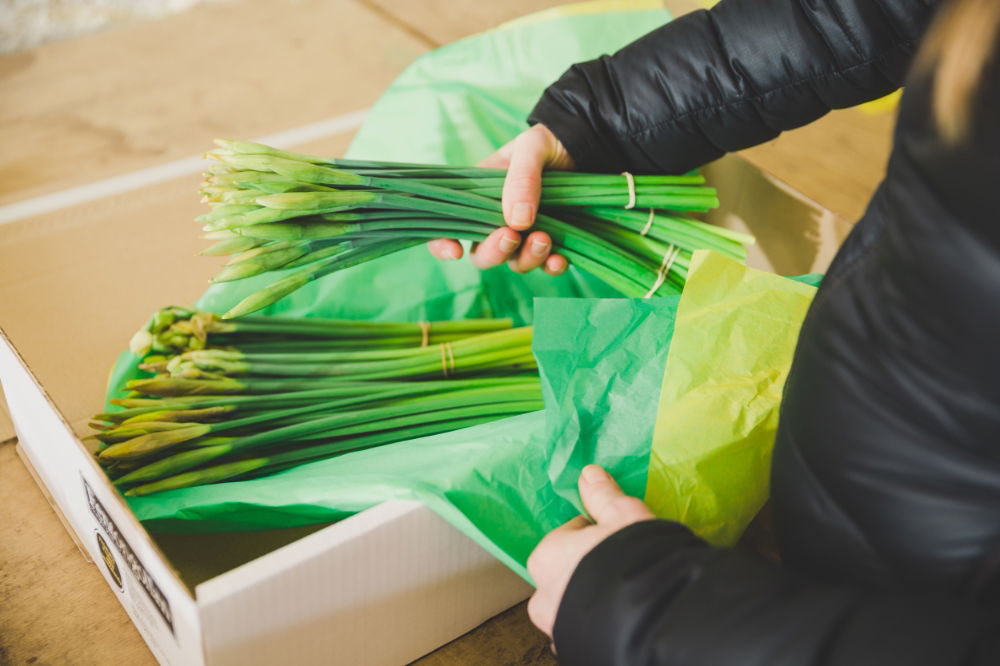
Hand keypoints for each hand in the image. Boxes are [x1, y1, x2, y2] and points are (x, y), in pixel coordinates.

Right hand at [427, 123, 574, 274]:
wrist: (582, 147)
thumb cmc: (547, 143)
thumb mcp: (530, 147)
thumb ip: (521, 178)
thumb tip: (517, 221)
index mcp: (478, 195)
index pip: (448, 225)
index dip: (442, 243)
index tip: (455, 251)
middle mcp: (496, 221)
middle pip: (481, 253)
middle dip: (493, 252)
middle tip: (511, 237)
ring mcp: (523, 235)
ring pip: (514, 263)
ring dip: (526, 258)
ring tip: (544, 239)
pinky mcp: (549, 243)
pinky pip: (545, 266)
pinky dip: (551, 266)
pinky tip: (560, 258)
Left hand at [526, 465, 654, 641]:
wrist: (652, 618)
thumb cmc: (632, 558)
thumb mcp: (623, 517)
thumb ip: (603, 496)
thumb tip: (589, 474)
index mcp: (547, 557)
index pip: (567, 536)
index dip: (593, 533)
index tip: (614, 535)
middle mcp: (543, 595)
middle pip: (563, 573)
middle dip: (585, 568)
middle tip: (618, 563)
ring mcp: (557, 627)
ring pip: (569, 605)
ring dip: (587, 598)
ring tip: (620, 593)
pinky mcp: (575, 648)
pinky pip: (582, 630)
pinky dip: (595, 623)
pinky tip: (618, 617)